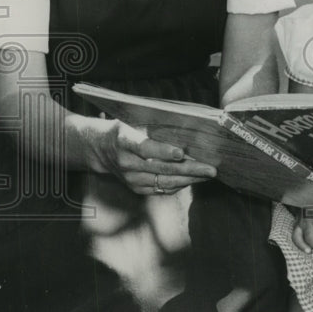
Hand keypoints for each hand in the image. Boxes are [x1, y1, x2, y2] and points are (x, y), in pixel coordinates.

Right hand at [88, 118, 216, 194]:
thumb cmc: (125, 130)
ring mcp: (131, 178)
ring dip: (189, 179)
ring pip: (164, 181)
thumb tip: (186, 128)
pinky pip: (160, 189)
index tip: (181, 153)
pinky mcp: (135, 188)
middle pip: (161, 168)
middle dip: (189, 169)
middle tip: (210, 169)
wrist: (102, 149)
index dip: (164, 151)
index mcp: (125, 141)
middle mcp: (127, 163)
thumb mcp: (134, 122)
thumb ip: (154, 127)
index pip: (146, 148)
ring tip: (207, 175)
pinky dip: (179, 185)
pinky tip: (194, 180)